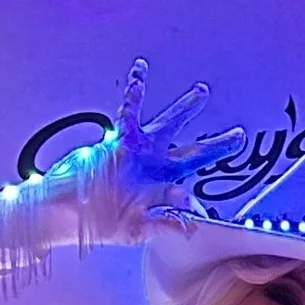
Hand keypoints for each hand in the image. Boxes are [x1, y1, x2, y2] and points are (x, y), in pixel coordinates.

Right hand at [106, 59, 244, 230]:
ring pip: (168, 126)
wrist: (66, 209)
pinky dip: (135, 92)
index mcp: (160, 191)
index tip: (213, 185)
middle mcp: (153, 169)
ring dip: (186, 109)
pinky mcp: (120, 140)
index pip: (189, 191)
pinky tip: (140, 74)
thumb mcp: (136, 230)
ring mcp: (138, 153)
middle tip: (237, 136)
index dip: (199, 195)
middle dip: (216, 144)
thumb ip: (164, 224)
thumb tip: (190, 223)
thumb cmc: (97, 222)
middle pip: (192, 152)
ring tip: (202, 93)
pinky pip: (130, 111)